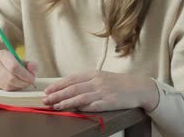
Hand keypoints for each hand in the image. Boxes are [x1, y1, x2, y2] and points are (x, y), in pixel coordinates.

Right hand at [0, 49, 37, 90]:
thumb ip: (26, 63)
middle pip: (11, 79)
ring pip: (7, 86)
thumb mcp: (13, 57)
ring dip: (18, 87)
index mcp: (1, 55)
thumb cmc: (2, 60)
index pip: (14, 67)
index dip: (25, 75)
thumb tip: (34, 69)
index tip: (32, 78)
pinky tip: (13, 85)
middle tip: (29, 83)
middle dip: (23, 83)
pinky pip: (2, 89)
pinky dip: (11, 89)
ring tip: (22, 83)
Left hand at [42, 70, 158, 111]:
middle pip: (73, 88)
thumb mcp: (101, 77)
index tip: (48, 90)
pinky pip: (94, 105)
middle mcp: (97, 82)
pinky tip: (74, 110)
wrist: (138, 87)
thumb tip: (68, 87)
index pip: (71, 79)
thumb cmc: (118, 83)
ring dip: (66, 102)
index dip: (58, 85)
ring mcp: (103, 92)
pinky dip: (83, 108)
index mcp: (93, 74)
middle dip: (57, 94)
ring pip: (80, 97)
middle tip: (46, 99)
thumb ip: (85, 81)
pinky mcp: (110, 102)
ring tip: (55, 106)